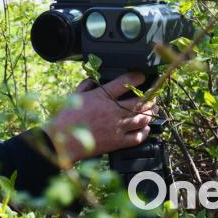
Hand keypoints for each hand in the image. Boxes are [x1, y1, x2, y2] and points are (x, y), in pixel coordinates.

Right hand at [43, 72, 157, 162]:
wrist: (64, 140)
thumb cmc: (68, 117)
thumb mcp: (76, 95)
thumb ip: (87, 85)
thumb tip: (94, 79)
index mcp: (102, 97)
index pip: (125, 82)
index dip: (137, 77)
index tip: (141, 76)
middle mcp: (113, 111)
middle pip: (140, 102)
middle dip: (150, 98)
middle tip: (153, 95)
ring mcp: (117, 127)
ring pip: (142, 119)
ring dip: (150, 113)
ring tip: (152, 110)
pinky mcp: (117, 142)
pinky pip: (137, 137)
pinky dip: (144, 132)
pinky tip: (145, 128)